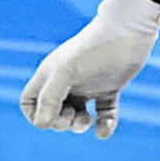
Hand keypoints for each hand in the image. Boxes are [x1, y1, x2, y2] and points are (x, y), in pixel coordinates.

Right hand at [21, 0, 159, 135]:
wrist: (128, 32)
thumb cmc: (94, 49)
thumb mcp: (67, 71)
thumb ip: (50, 97)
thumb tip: (42, 124)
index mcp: (51, 75)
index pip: (30, 102)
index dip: (36, 115)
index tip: (51, 114)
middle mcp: (67, 81)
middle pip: (54, 113)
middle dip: (62, 122)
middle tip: (75, 114)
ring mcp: (88, 85)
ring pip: (77, 115)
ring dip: (80, 125)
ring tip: (88, 120)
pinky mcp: (110, 88)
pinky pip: (103, 114)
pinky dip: (104, 124)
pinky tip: (105, 129)